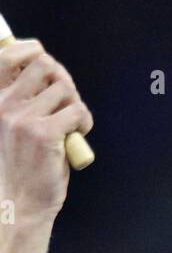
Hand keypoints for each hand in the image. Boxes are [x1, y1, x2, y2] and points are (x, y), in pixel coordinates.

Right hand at [0, 40, 92, 225]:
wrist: (21, 202)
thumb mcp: (12, 125)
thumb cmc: (21, 165)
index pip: (9, 54)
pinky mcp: (45, 134)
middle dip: (63, 80)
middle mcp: (6, 104)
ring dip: (75, 105)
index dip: (33, 51)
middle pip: (46, 64)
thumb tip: (50, 71)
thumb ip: (23, 99)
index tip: (49, 68)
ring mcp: (24, 118)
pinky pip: (78, 112)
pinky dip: (84, 122)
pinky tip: (78, 136)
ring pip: (66, 90)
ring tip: (72, 125)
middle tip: (68, 102)